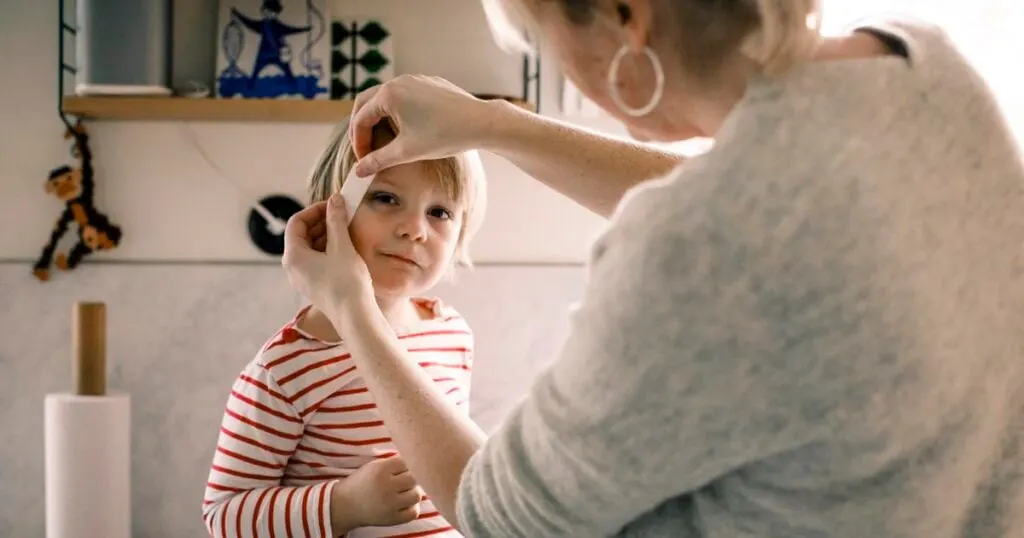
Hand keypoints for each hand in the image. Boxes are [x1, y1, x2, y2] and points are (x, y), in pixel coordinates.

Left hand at [281, 194, 372, 318]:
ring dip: (326, 235)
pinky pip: (317, 262)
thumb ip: (336, 221)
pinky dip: (328, 250)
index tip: (333, 205)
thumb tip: (334, 200)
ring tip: (346, 229)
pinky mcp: (315, 286)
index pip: (296, 223)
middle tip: (341, 214)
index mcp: (293, 256)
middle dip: (321, 222)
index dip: (314, 210)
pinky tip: (346, 247)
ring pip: (310, 249)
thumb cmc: (346, 282)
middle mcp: (293, 268)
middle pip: (302, 235)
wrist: (354, 316)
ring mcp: (303, 279)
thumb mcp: (342, 246)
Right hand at [331, 456, 423, 530]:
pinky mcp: (392, 519)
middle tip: (407, 479)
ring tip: (406, 491)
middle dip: (413, 477)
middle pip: (415, 478)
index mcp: (381, 470)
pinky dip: (413, 507)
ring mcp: (390, 504)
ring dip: (414, 492)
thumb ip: (394, 462)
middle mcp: (386, 487)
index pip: (408, 462)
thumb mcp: (374, 466)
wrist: (345, 505)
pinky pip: (414, 512)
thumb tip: (418, 460)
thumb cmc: (363, 482)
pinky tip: (405, 503)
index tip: (405, 468)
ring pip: (417, 495)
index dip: (410, 464)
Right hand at [348, 75, 496, 176]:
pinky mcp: (430, 83)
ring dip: (380, 117)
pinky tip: (407, 128)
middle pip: (368, 102)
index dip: (358, 142)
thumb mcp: (407, 152)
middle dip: (363, 126)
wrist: (481, 122)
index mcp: (389, 94)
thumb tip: (358, 171)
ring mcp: (416, 79)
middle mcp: (399, 81)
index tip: (363, 160)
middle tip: (365, 147)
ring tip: (383, 139)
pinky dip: (397, 110)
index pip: (361, 118)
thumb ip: (379, 160)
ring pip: (387, 97)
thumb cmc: (445, 135)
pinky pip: (406, 94)